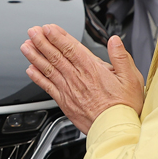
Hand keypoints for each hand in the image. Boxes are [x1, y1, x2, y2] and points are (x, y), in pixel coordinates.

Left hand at [21, 24, 144, 133]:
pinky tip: (30, 70)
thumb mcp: (131, 78)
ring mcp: (69, 90)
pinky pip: (47, 87)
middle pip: (56, 56)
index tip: (48, 28)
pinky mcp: (65, 102)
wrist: (115, 130)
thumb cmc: (124, 106)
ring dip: (36, 56)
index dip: (58, 37)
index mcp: (92, 69)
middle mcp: (77, 78)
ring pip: (48, 69)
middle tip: (32, 31)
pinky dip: (37, 78)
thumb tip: (114, 40)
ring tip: (26, 46)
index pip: (71, 48)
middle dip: (42, 42)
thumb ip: (121, 56)